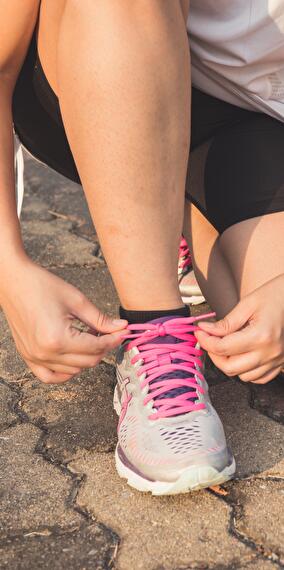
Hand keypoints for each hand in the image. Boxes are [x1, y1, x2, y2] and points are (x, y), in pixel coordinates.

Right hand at [0, 256, 127, 383]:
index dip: (113, 340)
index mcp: (58, 339)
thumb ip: (100, 319)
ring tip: (88, 337)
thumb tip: (121, 328)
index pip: (96, 347)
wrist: (13, 281)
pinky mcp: (28, 357)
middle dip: (103, 348)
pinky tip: (74, 357)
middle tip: (109, 332)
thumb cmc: (42, 285)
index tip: (123, 332)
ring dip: (87, 357)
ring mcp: (35, 358)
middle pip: (88, 362)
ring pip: (73, 370)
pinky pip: (50, 376)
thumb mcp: (77, 301)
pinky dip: (66, 372)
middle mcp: (45, 353)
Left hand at [195, 275, 283, 383]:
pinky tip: (241, 355)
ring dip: (229, 364)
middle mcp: (270, 353)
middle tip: (209, 340)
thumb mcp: (248, 304)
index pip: (223, 348)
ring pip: (243, 376)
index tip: (199, 332)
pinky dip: (246, 371)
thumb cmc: (274, 295)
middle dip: (214, 355)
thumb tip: (204, 330)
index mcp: (261, 336)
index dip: (206, 341)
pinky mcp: (281, 363)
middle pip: (230, 367)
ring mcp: (277, 360)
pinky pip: (259, 378)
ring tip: (226, 346)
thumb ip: (226, 322)